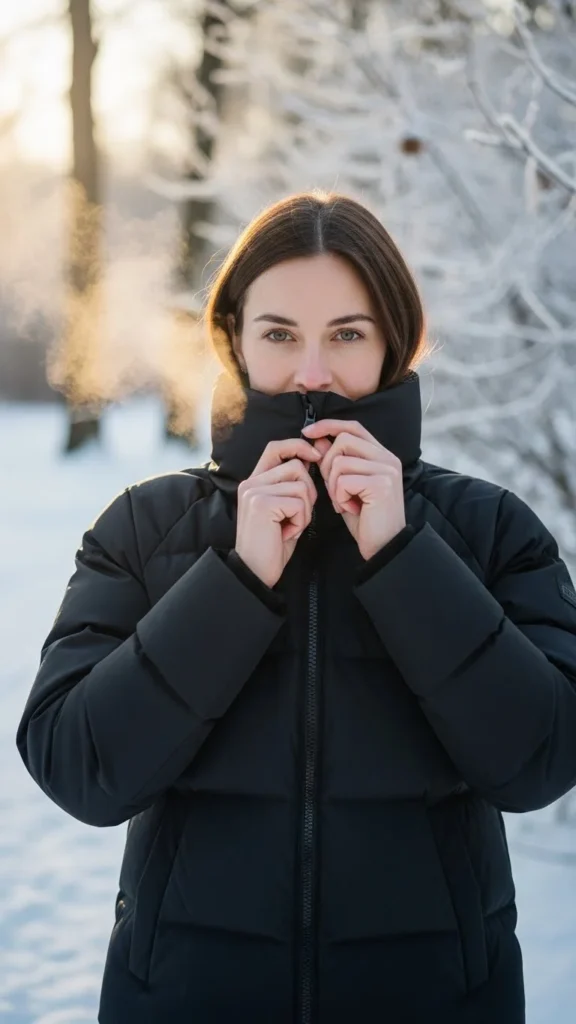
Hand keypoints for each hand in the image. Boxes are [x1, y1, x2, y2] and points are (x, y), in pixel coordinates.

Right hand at [235, 438, 320, 587]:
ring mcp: (255, 492)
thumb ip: (292, 485)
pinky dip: (301, 520)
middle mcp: (251, 483)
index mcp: (254, 481)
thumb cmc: (273, 544)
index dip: (298, 446)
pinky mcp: (262, 504)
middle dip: (308, 492)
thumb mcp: (283, 509)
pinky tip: (287, 533)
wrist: (255, 572)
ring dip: (305, 509)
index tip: (316, 455)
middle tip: (297, 516)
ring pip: (301, 485)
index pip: (276, 447)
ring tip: (290, 526)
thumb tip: (312, 459)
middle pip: (297, 467)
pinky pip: (299, 502)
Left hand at [302, 419, 405, 560]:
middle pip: (343, 440)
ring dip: (334, 485)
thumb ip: (335, 463)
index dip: (329, 426)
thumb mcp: (346, 487)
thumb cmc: (365, 519)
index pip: (353, 427)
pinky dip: (340, 496)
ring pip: (340, 461)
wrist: (384, 547)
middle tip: (334, 489)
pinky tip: (350, 508)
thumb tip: (319, 440)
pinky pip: (343, 480)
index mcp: (382, 455)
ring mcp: (386, 470)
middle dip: (327, 463)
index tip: (307, 432)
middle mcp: (388, 458)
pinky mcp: (381, 484)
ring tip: (344, 502)